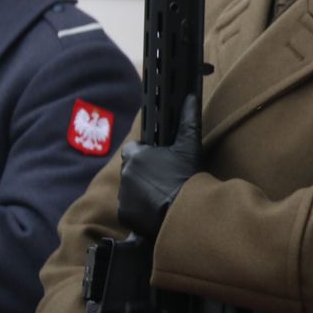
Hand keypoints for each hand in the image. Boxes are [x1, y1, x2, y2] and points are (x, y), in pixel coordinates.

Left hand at [118, 95, 201, 238]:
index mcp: (136, 157)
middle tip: (163, 176)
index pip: (131, 149)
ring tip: (162, 194)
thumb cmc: (186, 176)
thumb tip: (189, 97)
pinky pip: (130, 209)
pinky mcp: (126, 215)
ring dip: (141, 190)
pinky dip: (140, 209)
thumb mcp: (189, 146)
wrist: (184, 210)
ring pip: (130, 189)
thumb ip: (187, 121)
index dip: (143, 151)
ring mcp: (124, 196)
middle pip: (131, 169)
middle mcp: (125, 175)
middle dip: (143, 172)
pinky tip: (157, 208)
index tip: (155, 156)